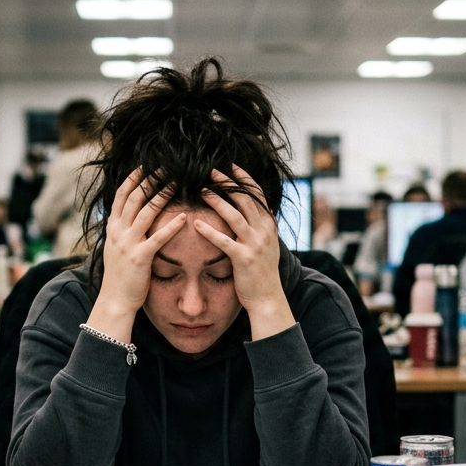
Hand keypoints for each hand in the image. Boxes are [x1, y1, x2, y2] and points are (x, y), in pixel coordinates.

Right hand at [86, 168, 187, 342]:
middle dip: (149, 180)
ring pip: (145, 212)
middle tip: (164, 166)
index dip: (132, 180)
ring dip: (161, 195)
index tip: (144, 166)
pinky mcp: (140, 258)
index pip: (121, 197)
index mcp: (112, 228)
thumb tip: (128, 218)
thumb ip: (121, 232)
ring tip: (175, 182)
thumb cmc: (119, 277)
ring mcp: (128, 244)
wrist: (114, 300)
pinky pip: (158, 238)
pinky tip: (184, 216)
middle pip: (134, 198)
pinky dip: (171, 226)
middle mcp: (118, 232)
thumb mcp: (115, 249)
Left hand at [193, 166, 294, 339]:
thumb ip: (261, 227)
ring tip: (202, 190)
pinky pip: (224, 241)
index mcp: (269, 226)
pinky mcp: (243, 259)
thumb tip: (255, 211)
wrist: (267, 299)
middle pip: (246, 199)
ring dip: (217, 200)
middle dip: (228, 183)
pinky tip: (195, 224)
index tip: (232, 166)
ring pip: (235, 215)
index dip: (244, 179)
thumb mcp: (267, 246)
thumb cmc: (262, 273)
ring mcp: (255, 245)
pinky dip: (209, 231)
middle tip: (212, 170)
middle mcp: (264, 231)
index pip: (258, 195)